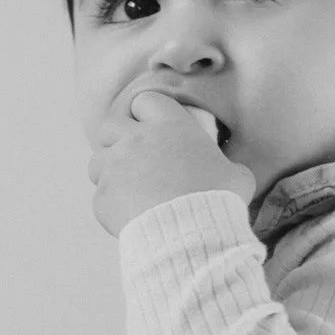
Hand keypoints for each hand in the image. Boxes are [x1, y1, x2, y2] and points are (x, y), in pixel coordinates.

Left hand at [88, 91, 253, 235]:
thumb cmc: (216, 200)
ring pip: (97, 160)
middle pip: (110, 125)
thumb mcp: (237, 176)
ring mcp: (114, 167)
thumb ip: (228, 167)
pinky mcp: (102, 196)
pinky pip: (100, 196)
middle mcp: (136, 140)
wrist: (190, 234)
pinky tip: (129, 216)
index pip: (145, 100)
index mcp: (170, 126)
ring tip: (128, 189)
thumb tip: (231, 172)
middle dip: (117, 137)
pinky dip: (112, 205)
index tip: (153, 127)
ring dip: (109, 171)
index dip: (147, 112)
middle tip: (131, 156)